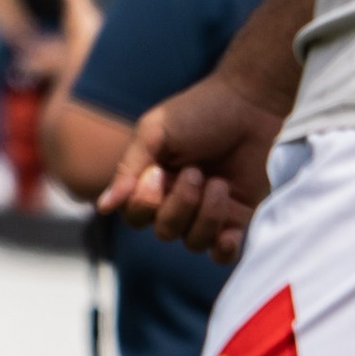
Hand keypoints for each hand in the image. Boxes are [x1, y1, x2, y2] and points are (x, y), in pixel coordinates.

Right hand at [96, 69, 281, 259]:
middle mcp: (178, 201)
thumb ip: (128, 169)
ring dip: (206, 216)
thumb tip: (103, 207)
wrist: (252, 102)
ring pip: (194, 242)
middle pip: (164, 231)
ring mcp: (209, 212)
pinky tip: (228, 233)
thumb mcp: (154, 133)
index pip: (135, 215)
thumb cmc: (200, 111)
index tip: (158, 172)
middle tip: (196, 171)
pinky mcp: (239, 217)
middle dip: (179, 205)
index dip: (144, 203)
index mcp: (152, 183)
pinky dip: (223, 248)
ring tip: (219, 182)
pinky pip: (223, 253)